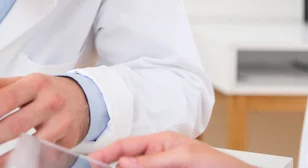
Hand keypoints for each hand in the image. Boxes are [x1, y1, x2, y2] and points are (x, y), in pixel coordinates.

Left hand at [0, 74, 89, 167]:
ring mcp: (60, 124)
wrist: (82, 100)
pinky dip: (24, 163)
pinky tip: (10, 165)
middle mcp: (50, 103)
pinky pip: (42, 157)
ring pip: (29, 146)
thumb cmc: (50, 91)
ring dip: (4, 158)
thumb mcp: (26, 81)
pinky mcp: (66, 143)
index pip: (7, 98)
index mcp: (36, 84)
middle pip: (16, 125)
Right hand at [89, 131, 254, 167]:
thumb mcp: (181, 158)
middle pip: (128, 161)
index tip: (92, 160)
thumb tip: (125, 162)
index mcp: (159, 142)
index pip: (127, 145)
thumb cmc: (215, 163)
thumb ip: (152, 160)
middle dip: (113, 165)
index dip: (108, 152)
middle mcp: (157, 156)